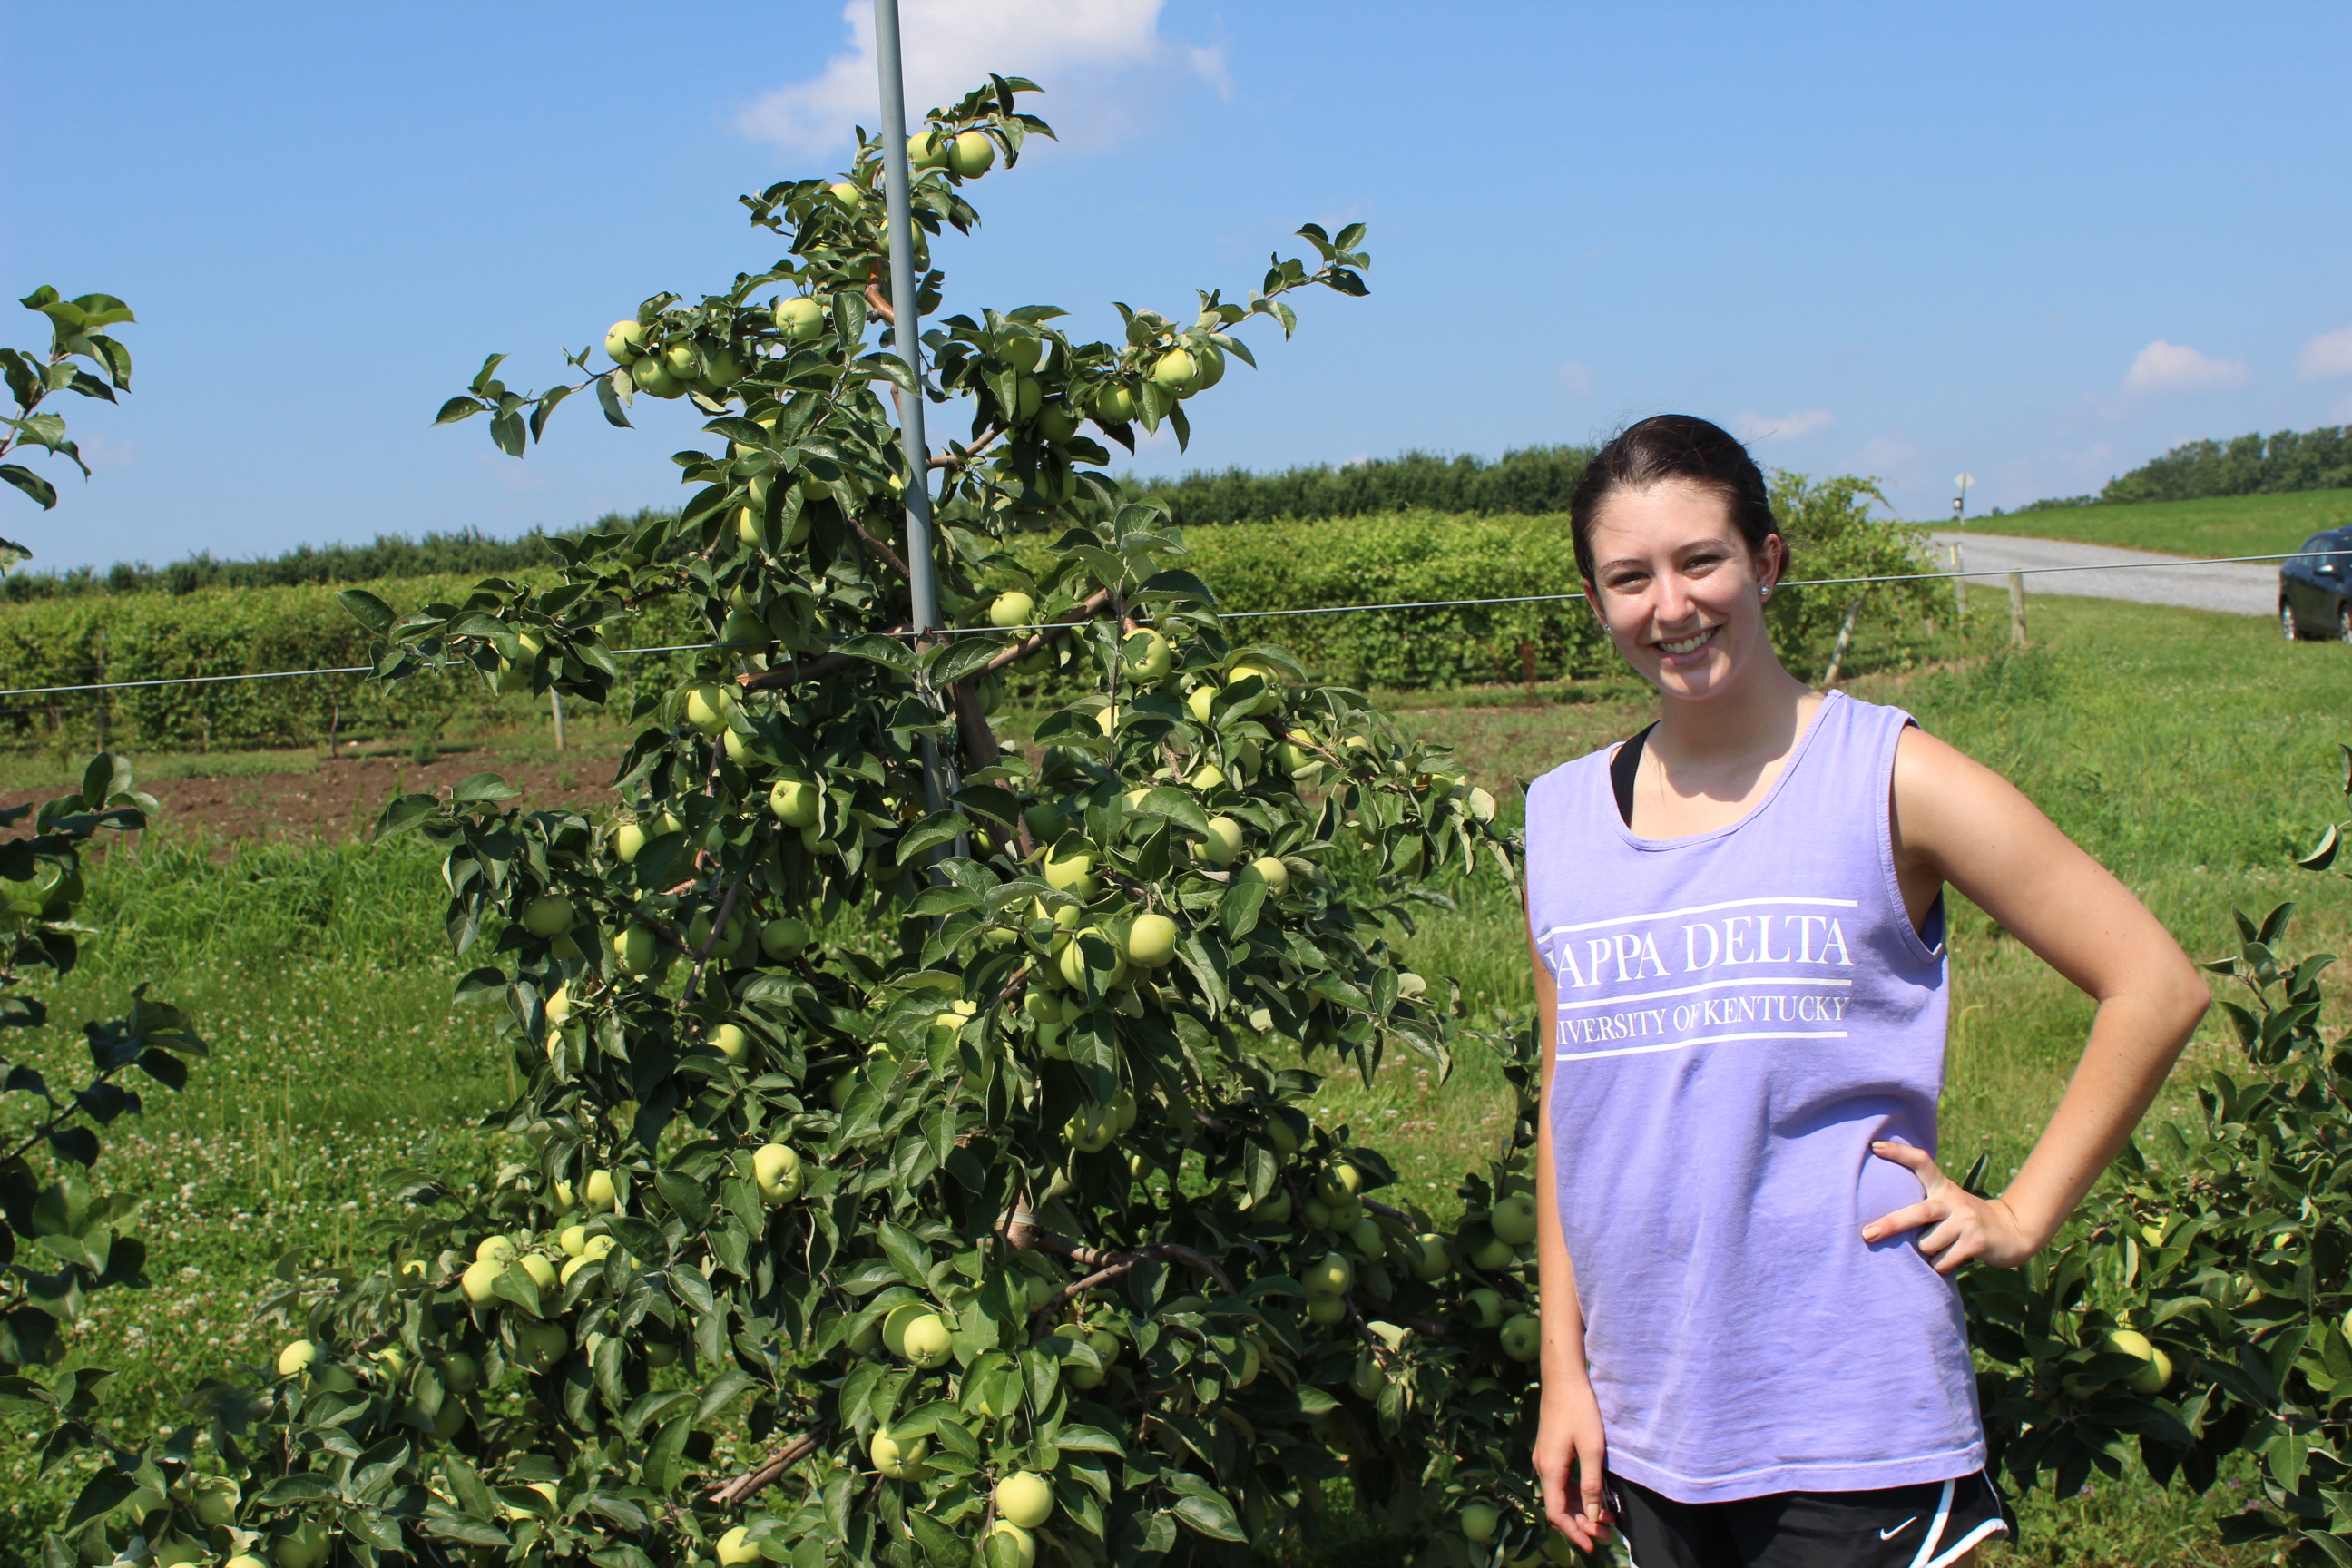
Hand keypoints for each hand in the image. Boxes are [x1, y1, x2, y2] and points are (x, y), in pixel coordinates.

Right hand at [1533, 1371, 1610, 1549]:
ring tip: (1604, 1520)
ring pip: (1560, 1494)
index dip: (1573, 1532)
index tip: (1592, 1545)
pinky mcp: (1550, 1450)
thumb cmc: (1579, 1410)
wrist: (1563, 1378)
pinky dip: (1576, 1494)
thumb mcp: (1592, 1448)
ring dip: (1580, 1510)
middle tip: (1606, 1534)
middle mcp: (1542, 1466)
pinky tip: (1593, 1497)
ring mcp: (1545, 1458)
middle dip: (1581, 1524)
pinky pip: (1561, 1481)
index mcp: (1550, 1469)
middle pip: (1558, 1506)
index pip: (1556, 1513)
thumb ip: (1591, 1482)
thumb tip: (1593, 1514)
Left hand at [1861, 1140, 2039, 1272]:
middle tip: (1867, 1233)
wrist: (2012, 1232)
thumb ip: (1923, 1203)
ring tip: (1940, 1247)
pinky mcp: (1976, 1242)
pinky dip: (1938, 1266)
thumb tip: (1880, 1220)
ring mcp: (1966, 1220)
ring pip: (1927, 1244)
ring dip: (1926, 1253)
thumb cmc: (1965, 1220)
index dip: (1898, 1153)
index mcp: (1943, 1187)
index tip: (1874, 1147)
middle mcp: (1954, 1200)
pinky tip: (1950, 1259)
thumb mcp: (1947, 1203)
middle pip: (1917, 1212)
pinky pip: (1942, 1261)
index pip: (1921, 1162)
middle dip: (1890, 1224)